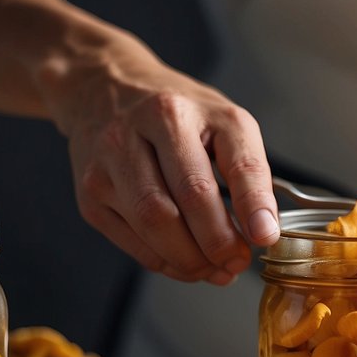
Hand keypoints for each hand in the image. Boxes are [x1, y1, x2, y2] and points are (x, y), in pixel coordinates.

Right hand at [38, 27, 280, 284]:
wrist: (102, 89)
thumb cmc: (172, 112)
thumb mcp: (221, 121)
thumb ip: (247, 171)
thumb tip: (261, 231)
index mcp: (187, 109)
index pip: (232, 160)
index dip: (253, 204)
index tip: (265, 237)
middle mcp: (144, 126)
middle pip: (189, 198)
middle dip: (219, 242)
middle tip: (238, 261)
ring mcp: (110, 159)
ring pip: (155, 224)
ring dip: (191, 260)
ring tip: (214, 268)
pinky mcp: (91, 191)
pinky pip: (132, 241)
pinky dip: (164, 262)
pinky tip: (183, 262)